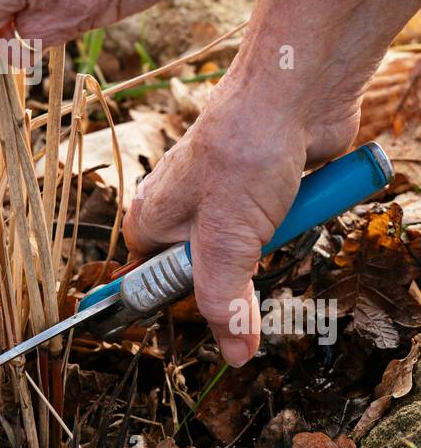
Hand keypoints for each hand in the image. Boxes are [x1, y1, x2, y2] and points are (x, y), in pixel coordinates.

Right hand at [123, 0, 420, 365]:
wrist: (297, 90)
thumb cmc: (246, 147)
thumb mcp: (225, 237)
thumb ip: (223, 299)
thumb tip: (234, 356)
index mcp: (151, 219)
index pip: (148, 285)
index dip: (174, 308)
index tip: (206, 323)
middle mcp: (182, 212)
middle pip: (203, 278)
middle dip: (235, 279)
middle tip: (251, 258)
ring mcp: (224, 203)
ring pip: (244, 257)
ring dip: (269, 248)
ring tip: (276, 216)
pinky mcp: (262, 195)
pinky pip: (273, 233)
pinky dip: (290, 225)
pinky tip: (295, 204)